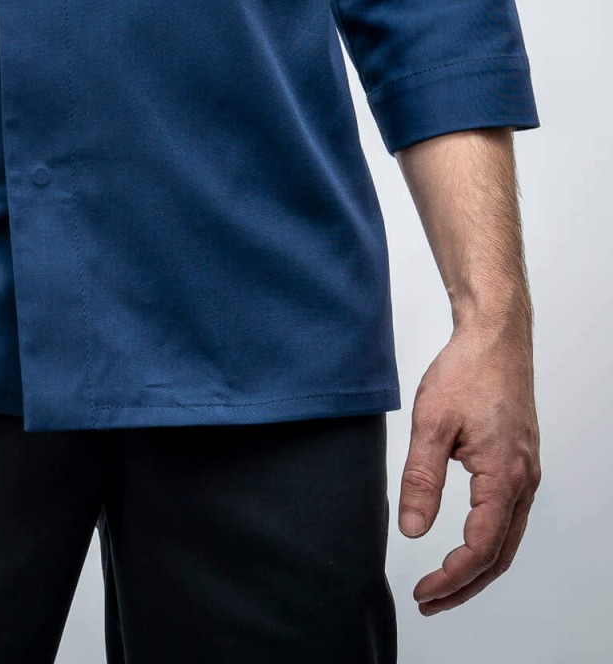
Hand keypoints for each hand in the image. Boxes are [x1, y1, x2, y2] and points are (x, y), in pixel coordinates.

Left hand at [398, 312, 541, 614]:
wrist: (495, 337)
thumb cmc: (466, 371)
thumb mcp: (431, 423)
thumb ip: (421, 479)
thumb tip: (412, 530)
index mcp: (504, 477)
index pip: (480, 549)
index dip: (452, 578)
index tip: (423, 591)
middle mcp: (523, 481)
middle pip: (499, 555)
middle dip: (466, 585)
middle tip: (430, 600)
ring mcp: (526, 472)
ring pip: (507, 538)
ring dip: (478, 566)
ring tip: (444, 581)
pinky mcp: (521, 462)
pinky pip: (510, 516)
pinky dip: (490, 540)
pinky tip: (467, 541)